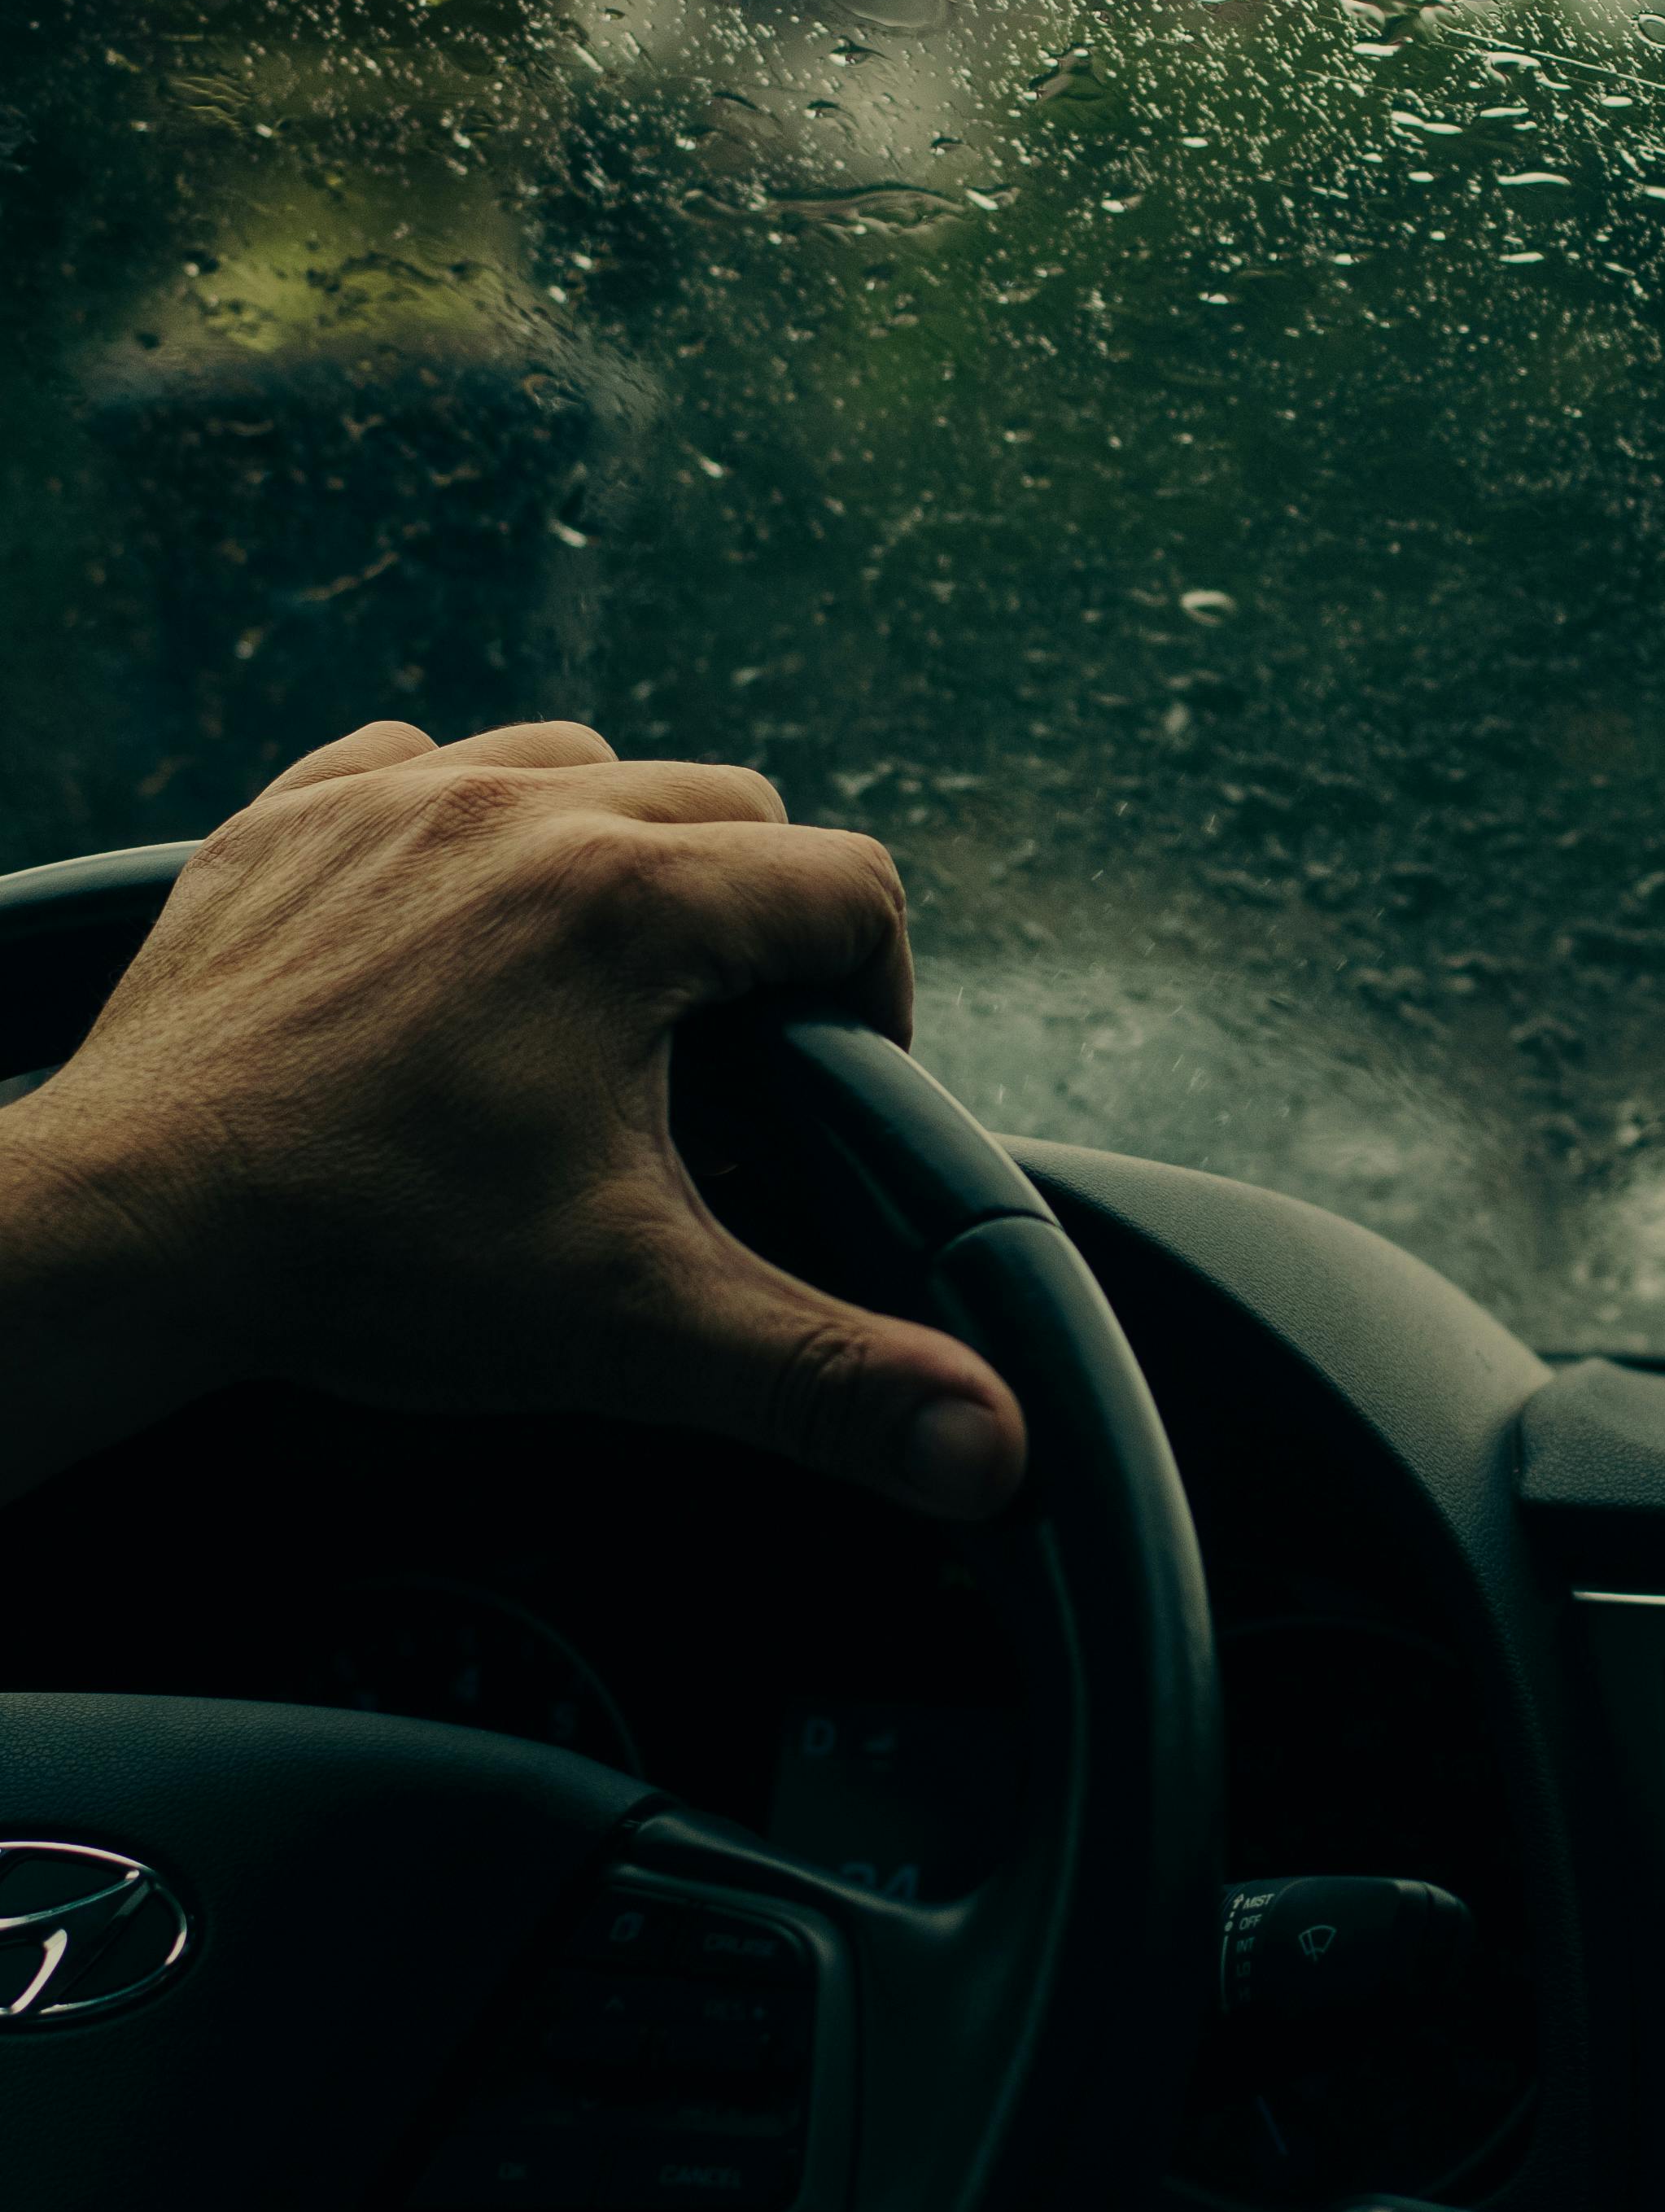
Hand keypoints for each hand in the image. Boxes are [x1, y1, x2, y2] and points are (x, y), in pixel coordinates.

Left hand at [0, 717, 1025, 1513]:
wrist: (126, 1233)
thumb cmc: (367, 1263)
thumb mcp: (632, 1328)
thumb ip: (829, 1380)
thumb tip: (990, 1450)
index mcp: (629, 905)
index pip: (849, 888)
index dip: (872, 997)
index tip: (824, 1090)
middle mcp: (521, 812)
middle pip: (732, 811)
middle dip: (754, 926)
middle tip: (714, 1064)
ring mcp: (392, 799)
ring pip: (585, 768)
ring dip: (620, 856)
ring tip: (596, 991)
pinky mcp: (289, 820)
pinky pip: (422, 761)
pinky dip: (464, 828)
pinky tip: (456, 936)